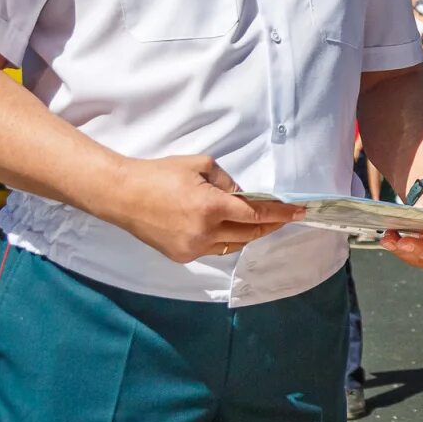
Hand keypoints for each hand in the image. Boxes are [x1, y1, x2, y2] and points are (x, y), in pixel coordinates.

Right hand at [109, 154, 304, 263]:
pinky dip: (226, 240)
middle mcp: (205, 232)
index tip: (300, 213)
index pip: (257, 214)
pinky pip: (214, 250)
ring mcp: (193, 247)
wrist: (122, 194)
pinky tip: (231, 230)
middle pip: (250, 233)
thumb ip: (227, 182)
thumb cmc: (160, 174)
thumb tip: (243, 196)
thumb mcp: (200, 165)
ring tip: (261, 224)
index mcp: (211, 206)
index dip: (281, 214)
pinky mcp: (182, 256)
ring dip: (249, 234)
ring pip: (233, 245)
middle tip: (285, 217)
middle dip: (271, 225)